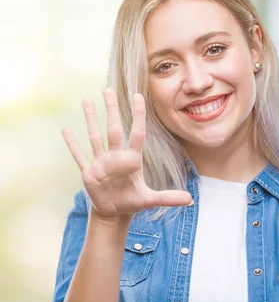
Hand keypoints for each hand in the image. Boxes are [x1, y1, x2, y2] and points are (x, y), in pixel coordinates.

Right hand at [62, 89, 191, 219]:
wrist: (115, 212)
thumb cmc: (133, 202)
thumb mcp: (150, 200)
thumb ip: (168, 198)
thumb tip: (190, 200)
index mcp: (132, 160)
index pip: (136, 133)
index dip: (138, 115)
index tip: (138, 96)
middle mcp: (116, 157)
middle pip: (113, 128)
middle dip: (111, 109)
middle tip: (108, 89)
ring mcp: (101, 162)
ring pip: (95, 136)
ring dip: (90, 118)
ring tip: (87, 99)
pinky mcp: (88, 172)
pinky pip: (79, 155)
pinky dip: (72, 144)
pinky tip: (66, 129)